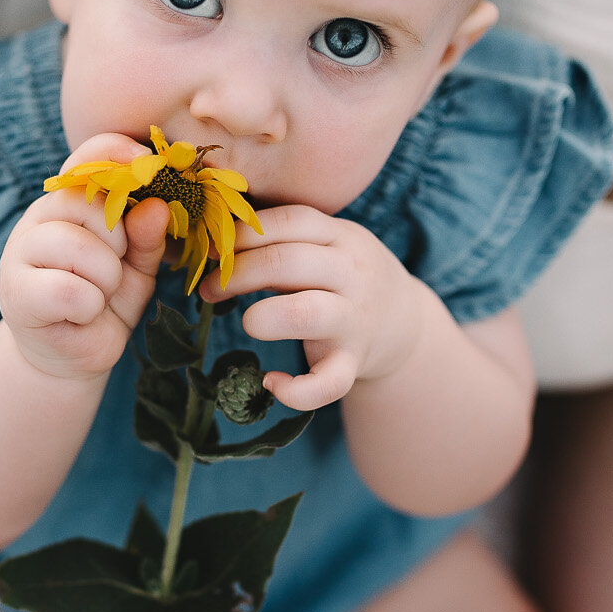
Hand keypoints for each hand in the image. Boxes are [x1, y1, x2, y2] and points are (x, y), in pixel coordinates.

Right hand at [0, 134, 170, 380]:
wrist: (71, 354)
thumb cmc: (104, 300)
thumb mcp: (137, 266)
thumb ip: (147, 237)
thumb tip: (157, 208)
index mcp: (71, 201)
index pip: (88, 157)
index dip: (117, 154)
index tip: (148, 165)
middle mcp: (41, 216)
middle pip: (91, 206)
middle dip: (118, 245)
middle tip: (111, 272)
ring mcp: (20, 251)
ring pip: (82, 250)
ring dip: (105, 282)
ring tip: (96, 297)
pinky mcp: (16, 291)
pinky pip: (70, 290)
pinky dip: (88, 308)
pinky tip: (79, 315)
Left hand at [199, 203, 427, 410]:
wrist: (404, 322)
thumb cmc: (342, 277)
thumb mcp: (328, 243)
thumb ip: (283, 238)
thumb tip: (212, 243)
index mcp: (340, 236)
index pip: (289, 220)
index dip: (242, 234)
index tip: (213, 251)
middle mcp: (351, 273)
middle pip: (287, 262)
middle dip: (238, 273)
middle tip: (209, 289)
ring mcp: (354, 319)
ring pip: (305, 313)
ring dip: (262, 317)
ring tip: (246, 323)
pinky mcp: (353, 362)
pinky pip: (327, 383)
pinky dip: (295, 391)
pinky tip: (271, 383)